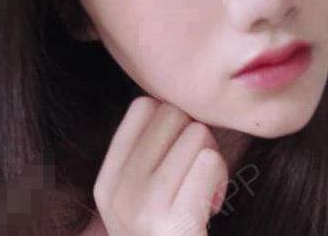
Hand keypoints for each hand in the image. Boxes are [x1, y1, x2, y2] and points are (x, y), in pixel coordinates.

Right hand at [93, 97, 228, 235]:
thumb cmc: (172, 234)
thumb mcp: (141, 198)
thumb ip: (147, 154)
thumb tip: (170, 105)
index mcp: (108, 180)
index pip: (142, 107)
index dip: (170, 120)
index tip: (176, 148)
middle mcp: (118, 190)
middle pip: (172, 114)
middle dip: (193, 137)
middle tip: (192, 174)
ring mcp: (142, 207)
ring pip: (197, 134)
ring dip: (211, 161)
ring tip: (201, 194)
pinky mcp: (174, 221)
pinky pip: (209, 160)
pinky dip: (219, 179)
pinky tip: (210, 206)